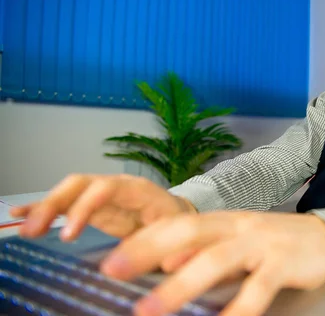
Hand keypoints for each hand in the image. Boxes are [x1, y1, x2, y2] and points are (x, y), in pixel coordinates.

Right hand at [9, 173, 195, 239]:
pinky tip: (21, 215)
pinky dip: (44, 208)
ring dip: (44, 208)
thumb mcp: (179, 231)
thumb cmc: (178, 220)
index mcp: (138, 189)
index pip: (105, 188)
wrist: (178, 213)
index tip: (69, 235)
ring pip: (68, 192)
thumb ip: (173, 244)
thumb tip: (170, 262)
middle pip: (80, 184)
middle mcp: (116, 186)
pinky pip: (65, 203)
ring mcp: (102, 194)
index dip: (84, 207)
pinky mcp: (93, 207)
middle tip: (35, 229)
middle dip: (54, 204)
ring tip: (26, 228)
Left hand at [99, 211, 324, 315]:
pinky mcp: (283, 263)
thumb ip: (206, 252)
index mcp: (223, 221)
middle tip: (112, 271)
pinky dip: (237, 310)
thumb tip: (167, 267)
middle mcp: (238, 226)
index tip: (109, 259)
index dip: (142, 240)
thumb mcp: (237, 242)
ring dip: (179, 284)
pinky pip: (257, 289)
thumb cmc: (273, 244)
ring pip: (215, 259)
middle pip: (188, 230)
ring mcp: (261, 243)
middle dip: (147, 250)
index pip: (176, 223)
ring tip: (149, 308)